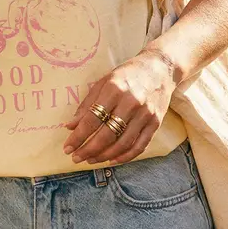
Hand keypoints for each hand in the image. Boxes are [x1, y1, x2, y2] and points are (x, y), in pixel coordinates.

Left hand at [62, 50, 176, 165]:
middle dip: (88, 149)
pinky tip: (112, 160)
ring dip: (104, 156)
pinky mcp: (156, 123)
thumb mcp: (103, 82)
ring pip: (123, 143)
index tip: (67, 147)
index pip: (92, 119)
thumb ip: (87, 104)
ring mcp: (146, 114)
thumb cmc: (127, 75)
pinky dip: (125, 156)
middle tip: (76, 157)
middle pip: (107, 134)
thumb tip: (70, 126)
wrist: (160, 68)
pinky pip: (140, 146)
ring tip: (91, 160)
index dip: (78, 136)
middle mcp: (131, 102)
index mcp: (114, 89)